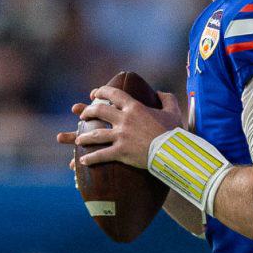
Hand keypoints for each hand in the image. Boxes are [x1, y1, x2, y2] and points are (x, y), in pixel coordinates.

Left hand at [57, 86, 183, 168]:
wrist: (174, 151)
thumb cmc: (174, 132)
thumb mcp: (173, 111)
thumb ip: (166, 99)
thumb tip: (159, 92)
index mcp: (135, 107)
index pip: (113, 94)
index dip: (101, 92)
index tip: (94, 94)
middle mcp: (124, 120)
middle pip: (99, 112)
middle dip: (87, 112)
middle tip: (82, 116)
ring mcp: (121, 136)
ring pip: (96, 134)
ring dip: (84, 137)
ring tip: (78, 140)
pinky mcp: (121, 152)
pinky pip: (101, 155)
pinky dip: (91, 158)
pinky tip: (83, 161)